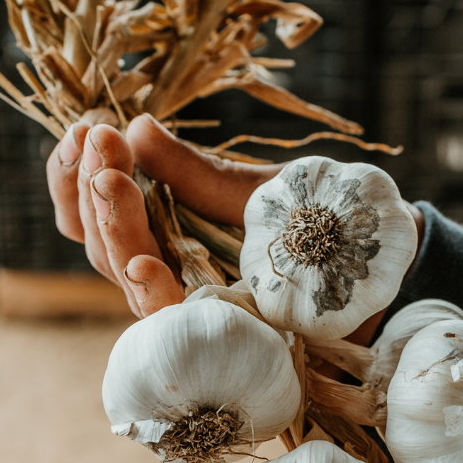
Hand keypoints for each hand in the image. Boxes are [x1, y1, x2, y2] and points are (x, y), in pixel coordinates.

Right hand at [47, 113, 422, 327]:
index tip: (85, 128)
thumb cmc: (320, 227)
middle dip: (91, 187)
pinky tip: (139, 260)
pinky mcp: (224, 336)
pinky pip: (173, 322)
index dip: (78, 175)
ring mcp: (193, 308)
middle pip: (103, 242)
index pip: (98, 214)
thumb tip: (134, 126)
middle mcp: (170, 276)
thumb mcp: (256, 191)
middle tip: (96, 138)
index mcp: (170, 237)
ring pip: (127, 274)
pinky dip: (152, 292)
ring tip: (110, 177)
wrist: (384, 267)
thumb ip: (197, 173)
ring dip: (113, 226)